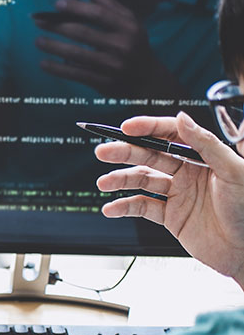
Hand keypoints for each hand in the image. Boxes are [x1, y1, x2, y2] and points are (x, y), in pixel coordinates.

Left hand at [34, 0, 181, 96]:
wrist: (147, 81)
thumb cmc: (135, 47)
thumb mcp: (131, 24)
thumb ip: (111, 6)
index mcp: (128, 28)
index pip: (98, 14)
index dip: (76, 8)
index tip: (57, 4)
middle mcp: (120, 46)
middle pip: (83, 33)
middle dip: (57, 26)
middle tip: (39, 21)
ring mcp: (111, 66)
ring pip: (76, 54)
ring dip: (53, 47)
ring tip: (38, 41)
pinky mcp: (102, 82)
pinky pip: (75, 74)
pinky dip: (57, 69)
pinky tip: (44, 63)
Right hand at [95, 112, 243, 284]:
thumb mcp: (234, 171)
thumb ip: (207, 144)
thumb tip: (182, 118)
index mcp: (204, 156)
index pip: (171, 135)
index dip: (148, 129)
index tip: (128, 128)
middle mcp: (188, 172)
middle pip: (150, 156)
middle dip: (125, 152)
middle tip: (104, 152)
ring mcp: (178, 194)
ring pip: (142, 181)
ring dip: (120, 180)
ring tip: (104, 183)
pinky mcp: (171, 216)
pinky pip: (143, 208)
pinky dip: (125, 207)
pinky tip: (111, 208)